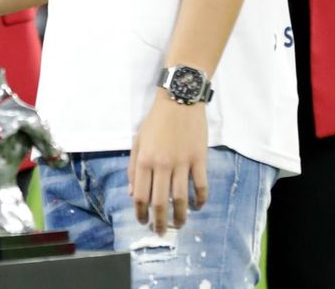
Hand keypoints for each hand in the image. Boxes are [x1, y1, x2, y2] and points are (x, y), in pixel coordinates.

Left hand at [128, 89, 208, 236]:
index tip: (143, 222)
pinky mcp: (199, 159)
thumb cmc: (156, 121)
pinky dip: (200, 200)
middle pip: (161, 202)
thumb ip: (134, 168)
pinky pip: (201, 186)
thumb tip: (133, 194)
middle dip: (160, 222)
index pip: (141, 195)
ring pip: (182, 198)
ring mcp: (182, 163)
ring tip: (180, 225)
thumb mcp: (138, 141)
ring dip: (181, 216)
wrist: (179, 100)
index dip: (141, 213)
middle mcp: (162, 165)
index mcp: (144, 160)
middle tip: (160, 232)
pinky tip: (198, 206)